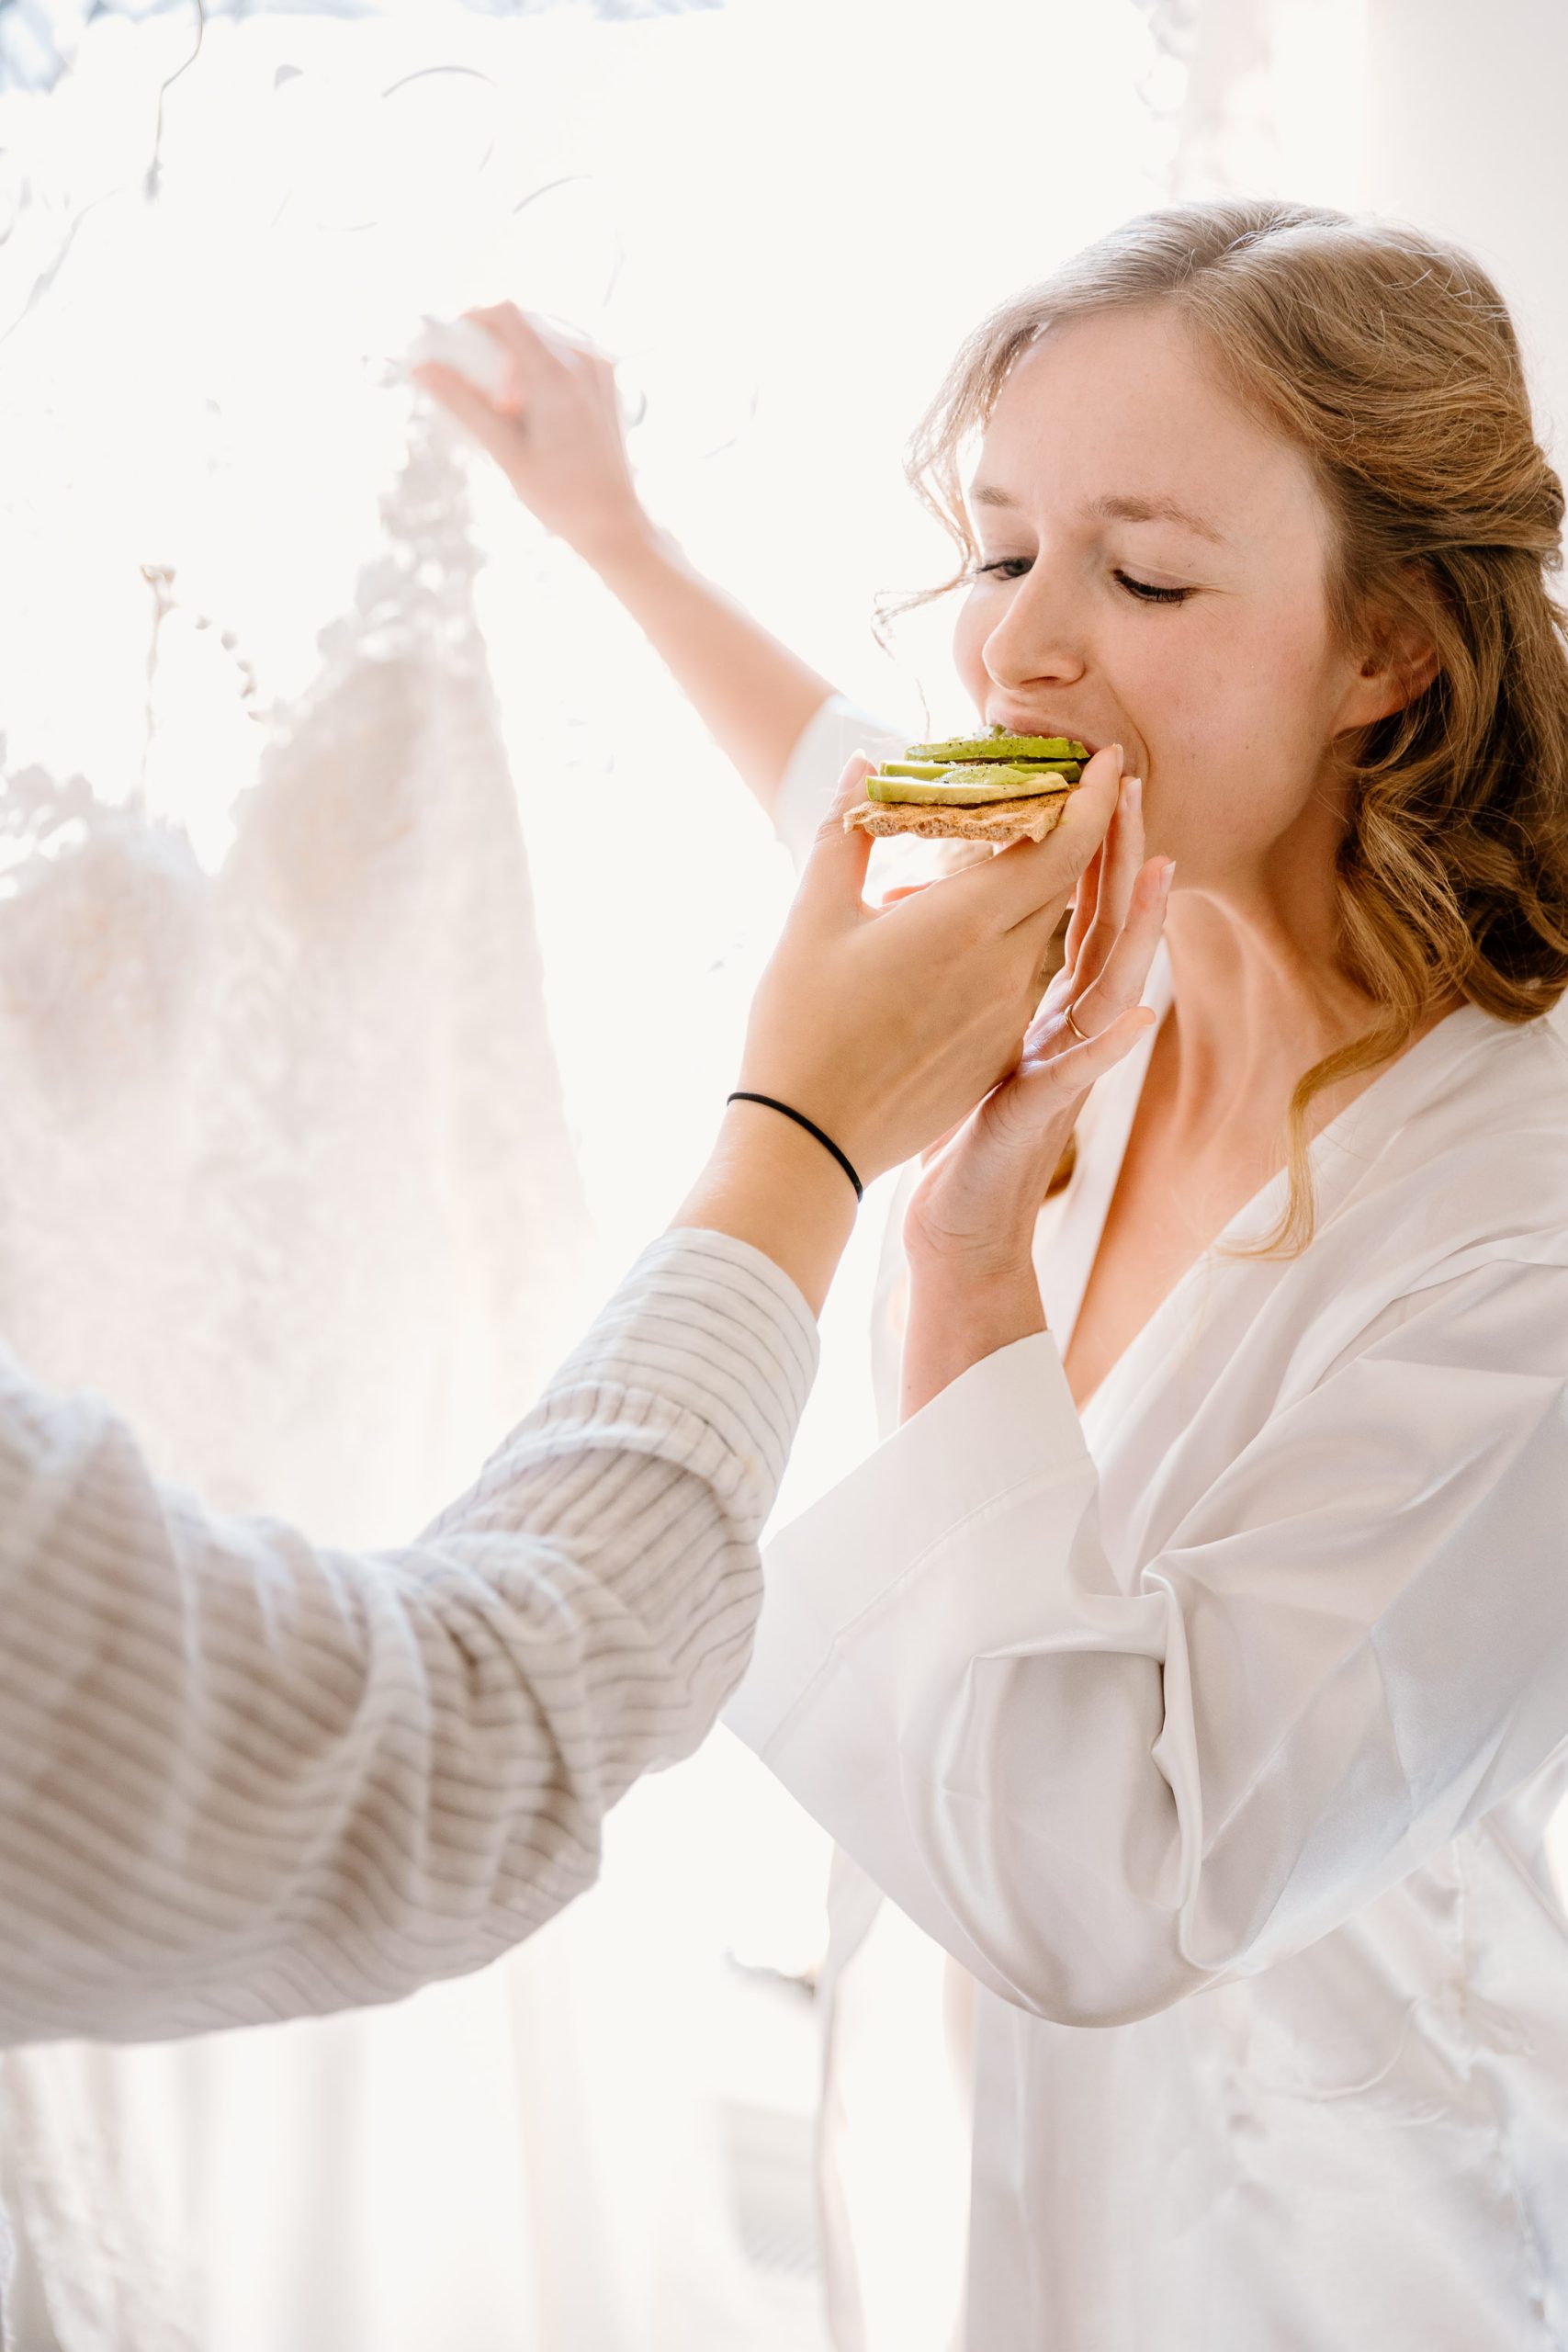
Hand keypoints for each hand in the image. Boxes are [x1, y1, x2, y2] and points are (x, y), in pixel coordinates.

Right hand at [415, 303, 647, 561]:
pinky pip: (564, 358)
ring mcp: (599, 369)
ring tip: (514, 415)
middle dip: (495, 352)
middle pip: (524, 327)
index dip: (474, 319)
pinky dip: (540, 372)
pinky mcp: (607, 381)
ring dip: (518, 365)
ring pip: (543, 341)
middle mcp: (583, 361)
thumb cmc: (558, 496)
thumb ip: (463, 403)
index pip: (507, 315)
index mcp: (556, 375)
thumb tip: (423, 368)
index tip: (454, 343)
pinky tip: (536, 416)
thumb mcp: (504, 450)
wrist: (612, 523)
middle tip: (488, 401)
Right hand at [740, 746, 1131, 1190]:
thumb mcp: (812, 917)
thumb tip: (863, 764)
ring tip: (978, 864)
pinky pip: (1013, 981)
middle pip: (1060, 885)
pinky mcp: (995, 1055)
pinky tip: (946, 944)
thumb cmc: (800, 1024)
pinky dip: (998, 946)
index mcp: (969, 923)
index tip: (1105, 755)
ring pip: (1033, 933)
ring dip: (1020, 891)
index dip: (1089, 798)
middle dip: (1070, 832)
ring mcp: (1007, 1018)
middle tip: (1059, 787)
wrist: (808, 1142)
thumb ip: (845, 830)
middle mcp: (1005, 968)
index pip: (1062, 847)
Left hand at [904, 772, 1171, 1279]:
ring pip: (1112, 992)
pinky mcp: (1040, 1113)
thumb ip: (947, 968)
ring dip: (1141, 934)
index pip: (1070, 908)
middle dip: (1125, 863)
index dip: (1085, 848)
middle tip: (1136, 791)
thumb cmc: (940, 1124)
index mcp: (1032, 999)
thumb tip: (908, 894)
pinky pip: (1082, 1075)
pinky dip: (1111, 1049)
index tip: (1092, 781)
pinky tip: (1142, 1017)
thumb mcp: (947, 1029)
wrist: (947, 1217)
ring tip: (1162, 874)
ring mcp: (1059, 1069)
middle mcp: (1060, 1028)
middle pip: (1106, 932)